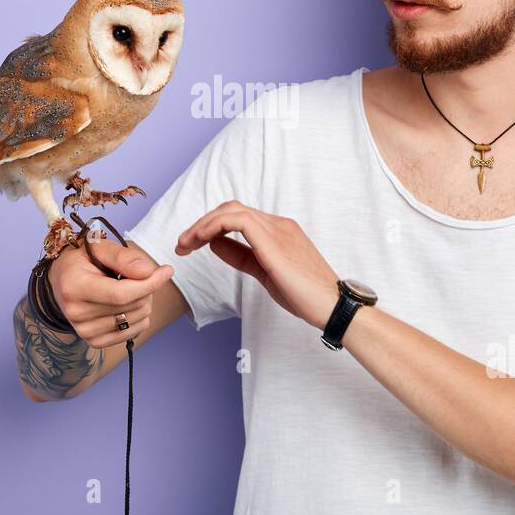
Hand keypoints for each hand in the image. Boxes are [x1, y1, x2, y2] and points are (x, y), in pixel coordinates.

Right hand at [46, 238, 173, 348]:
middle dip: (146, 288)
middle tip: (136, 275)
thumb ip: (124, 257)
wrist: (62, 279)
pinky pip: (134, 333)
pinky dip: (139, 317)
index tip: (166, 270)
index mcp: (74, 287)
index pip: (121, 294)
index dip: (149, 283)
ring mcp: (84, 331)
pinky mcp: (94, 342)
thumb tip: (149, 272)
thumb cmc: (83, 259)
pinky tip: (126, 304)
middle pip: (132, 306)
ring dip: (143, 301)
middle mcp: (76, 313)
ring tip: (128, 287)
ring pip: (137, 319)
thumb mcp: (100, 247)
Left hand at [175, 201, 340, 329]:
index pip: (237, 216)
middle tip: (182, 244)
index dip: (210, 226)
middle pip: (230, 209)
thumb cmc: (304, 294)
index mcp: (278, 230)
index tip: (190, 245)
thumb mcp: (265, 272)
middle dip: (201, 223)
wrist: (331, 305)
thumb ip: (241, 256)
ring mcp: (277, 229)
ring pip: (230, 211)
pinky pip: (236, 221)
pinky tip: (200, 241)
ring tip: (185, 244)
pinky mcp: (273, 240)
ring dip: (202, 225)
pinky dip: (213, 226)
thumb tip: (214, 244)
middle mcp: (278, 224)